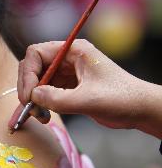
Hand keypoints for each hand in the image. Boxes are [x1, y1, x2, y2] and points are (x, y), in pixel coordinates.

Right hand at [9, 39, 161, 137]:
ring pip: (38, 82)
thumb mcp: (88, 100)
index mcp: (74, 51)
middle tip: (29, 108)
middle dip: (29, 87)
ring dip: (34, 99)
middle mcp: (68, 59)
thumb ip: (58, 98)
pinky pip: (47, 93)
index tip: (29, 95)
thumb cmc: (121, 99)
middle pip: (34, 67)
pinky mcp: (69, 87)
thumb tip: (33, 97)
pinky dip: (41, 104)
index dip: (28, 73)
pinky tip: (43, 116)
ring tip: (38, 116)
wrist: (140, 110)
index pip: (37, 53)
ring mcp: (68, 73)